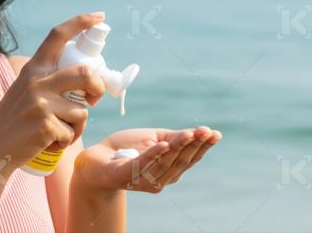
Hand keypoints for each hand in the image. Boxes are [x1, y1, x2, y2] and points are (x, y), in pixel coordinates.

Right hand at [0, 12, 107, 167]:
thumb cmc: (15, 120)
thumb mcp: (26, 90)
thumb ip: (50, 81)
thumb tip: (89, 82)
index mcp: (33, 68)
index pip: (57, 36)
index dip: (80, 22)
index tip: (99, 16)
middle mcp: (36, 81)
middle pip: (85, 74)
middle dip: (98, 88)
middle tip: (95, 98)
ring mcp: (40, 103)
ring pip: (82, 110)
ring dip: (77, 125)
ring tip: (58, 130)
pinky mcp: (45, 125)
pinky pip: (71, 132)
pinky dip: (65, 141)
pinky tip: (49, 142)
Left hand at [73, 127, 221, 193]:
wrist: (96, 159)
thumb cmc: (126, 149)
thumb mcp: (153, 139)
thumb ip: (173, 138)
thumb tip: (197, 132)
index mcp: (168, 170)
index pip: (189, 158)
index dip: (203, 147)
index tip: (215, 134)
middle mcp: (160, 179)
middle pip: (181, 161)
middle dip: (195, 146)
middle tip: (207, 132)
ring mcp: (144, 179)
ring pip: (165, 162)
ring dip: (178, 147)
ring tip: (190, 133)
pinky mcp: (127, 175)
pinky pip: (142, 164)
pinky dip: (153, 154)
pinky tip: (163, 144)